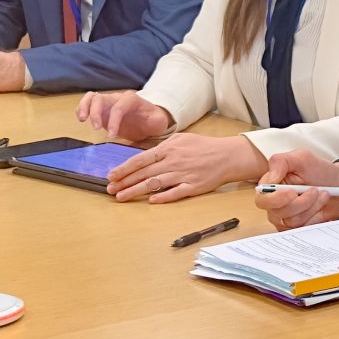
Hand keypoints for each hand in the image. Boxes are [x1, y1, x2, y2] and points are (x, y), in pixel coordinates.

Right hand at [78, 90, 174, 141]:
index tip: (112, 135)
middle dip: (95, 112)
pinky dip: (82, 109)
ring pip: (91, 97)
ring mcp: (108, 103)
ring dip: (84, 107)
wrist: (148, 119)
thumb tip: (153, 121)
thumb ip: (157, 120)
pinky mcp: (101, 110)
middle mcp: (117, 98)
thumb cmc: (152, 120)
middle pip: (101, 98)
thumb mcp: (158, 121)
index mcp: (131, 100)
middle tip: (95, 128)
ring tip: (82, 120)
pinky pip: (88, 104)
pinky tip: (82, 120)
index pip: (119, 106)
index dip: (113, 120)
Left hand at [106, 134, 267, 203]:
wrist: (228, 156)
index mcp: (170, 149)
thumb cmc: (205, 147)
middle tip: (110, 189)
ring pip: (155, 184)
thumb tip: (144, 154)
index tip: (112, 175)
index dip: (125, 168)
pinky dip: (162, 197)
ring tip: (122, 197)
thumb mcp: (182, 138)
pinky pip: (175, 193)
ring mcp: (183, 175)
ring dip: (136, 191)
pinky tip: (150, 200)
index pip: (141, 159)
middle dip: (125, 182)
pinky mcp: (193, 187)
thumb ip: (163, 146)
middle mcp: (174, 162)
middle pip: (144, 173)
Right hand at [255, 151, 338, 230]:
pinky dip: (316, 214)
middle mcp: (275, 203)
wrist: (338, 183)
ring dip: (312, 206)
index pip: (262, 199)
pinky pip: (303, 226)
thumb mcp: (301, 158)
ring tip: (322, 193)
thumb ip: (280, 162)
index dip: (276, 199)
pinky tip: (321, 203)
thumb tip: (269, 180)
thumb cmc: (318, 170)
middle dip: (299, 203)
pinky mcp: (297, 225)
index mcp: (271, 186)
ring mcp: (285, 216)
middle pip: (277, 213)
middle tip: (314, 190)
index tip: (293, 192)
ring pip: (292, 220)